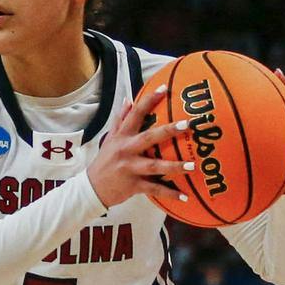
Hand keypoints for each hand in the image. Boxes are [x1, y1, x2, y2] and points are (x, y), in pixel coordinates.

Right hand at [88, 83, 195, 208]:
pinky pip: (154, 189)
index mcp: (122, 137)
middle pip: (149, 138)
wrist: (92, 189)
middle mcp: (126, 150)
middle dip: (168, 131)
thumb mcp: (110, 139)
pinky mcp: (133, 185)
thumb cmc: (104, 162)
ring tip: (192, 165)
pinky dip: (169, 193)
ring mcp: (130, 168)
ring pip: (154, 166)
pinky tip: (184, 196)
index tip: (164, 89)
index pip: (136, 114)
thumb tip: (129, 99)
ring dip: (174, 166)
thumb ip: (120, 119)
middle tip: (187, 125)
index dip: (149, 100)